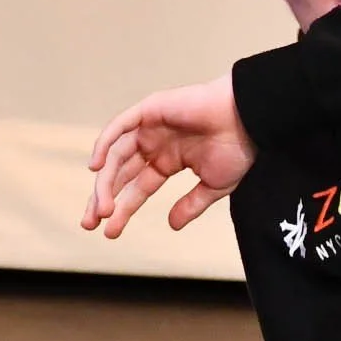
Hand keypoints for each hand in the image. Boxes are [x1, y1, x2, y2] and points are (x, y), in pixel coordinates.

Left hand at [81, 76, 255, 238]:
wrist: (249, 119)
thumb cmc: (238, 148)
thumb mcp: (213, 186)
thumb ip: (191, 205)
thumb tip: (171, 225)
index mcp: (169, 160)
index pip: (138, 188)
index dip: (123, 209)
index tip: (109, 231)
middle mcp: (155, 144)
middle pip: (120, 175)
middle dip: (104, 199)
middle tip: (91, 224)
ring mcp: (150, 126)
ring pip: (117, 156)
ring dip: (105, 182)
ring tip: (102, 209)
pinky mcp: (150, 109)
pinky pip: (120, 127)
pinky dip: (105, 144)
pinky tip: (96, 168)